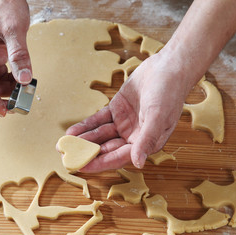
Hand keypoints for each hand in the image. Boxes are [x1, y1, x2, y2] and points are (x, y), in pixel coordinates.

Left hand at [66, 51, 191, 172]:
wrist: (169, 67)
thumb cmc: (170, 93)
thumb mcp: (158, 117)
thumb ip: (147, 140)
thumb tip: (139, 162)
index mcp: (145, 143)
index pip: (118, 157)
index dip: (99, 162)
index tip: (82, 166)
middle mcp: (133, 137)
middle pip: (106, 148)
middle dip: (87, 152)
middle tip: (68, 156)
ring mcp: (124, 123)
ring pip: (100, 135)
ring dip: (84, 140)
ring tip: (65, 144)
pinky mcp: (117, 110)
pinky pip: (98, 121)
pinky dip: (86, 126)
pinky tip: (73, 131)